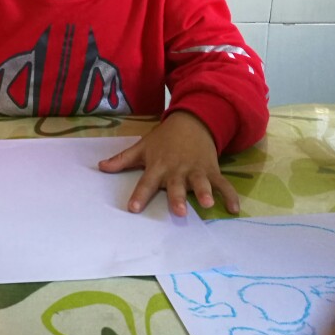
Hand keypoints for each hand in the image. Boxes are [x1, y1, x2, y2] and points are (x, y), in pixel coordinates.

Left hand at [97, 110, 238, 216]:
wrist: (191, 122)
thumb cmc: (163, 139)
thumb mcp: (142, 147)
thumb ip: (122, 160)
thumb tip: (99, 167)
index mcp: (158, 165)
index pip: (146, 182)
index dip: (139, 195)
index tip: (133, 209)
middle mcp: (177, 169)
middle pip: (176, 185)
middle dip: (177, 198)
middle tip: (179, 212)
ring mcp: (196, 169)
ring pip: (201, 183)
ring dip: (205, 193)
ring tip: (208, 204)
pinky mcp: (212, 169)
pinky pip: (223, 184)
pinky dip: (230, 196)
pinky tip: (235, 209)